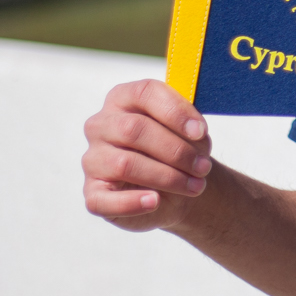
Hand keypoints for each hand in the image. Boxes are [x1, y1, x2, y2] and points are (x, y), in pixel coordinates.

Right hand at [81, 79, 214, 231]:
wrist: (174, 189)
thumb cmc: (177, 151)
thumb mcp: (188, 134)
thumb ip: (191, 126)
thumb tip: (196, 132)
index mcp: (123, 99)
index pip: (144, 92)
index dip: (175, 111)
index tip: (201, 132)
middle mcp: (101, 126)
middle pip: (133, 129)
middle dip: (175, 150)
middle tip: (203, 166)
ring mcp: (93, 159)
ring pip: (124, 164)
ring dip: (166, 177)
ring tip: (194, 186)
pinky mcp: (92, 193)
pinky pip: (104, 199)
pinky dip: (132, 202)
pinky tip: (155, 201)